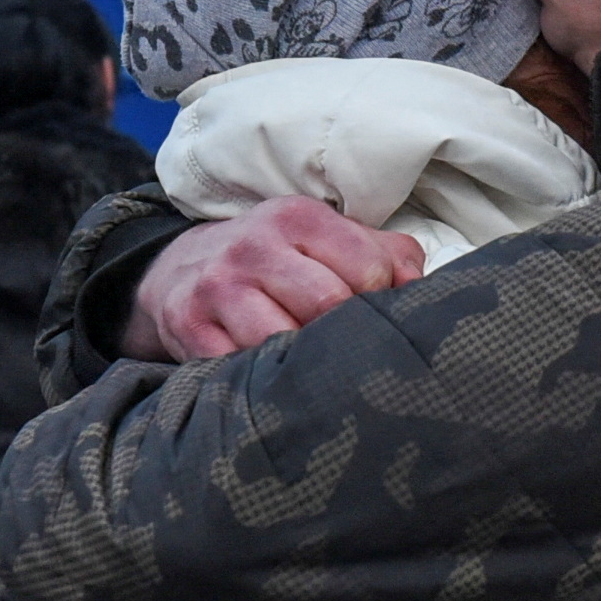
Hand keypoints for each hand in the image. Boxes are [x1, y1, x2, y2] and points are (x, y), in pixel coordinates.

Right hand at [125, 197, 425, 361]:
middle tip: (343, 348)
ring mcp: (217, 288)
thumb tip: (420, 289)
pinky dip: (259, 382)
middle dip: (344, 334)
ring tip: (308, 366)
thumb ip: (387, 256)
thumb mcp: (326, 241)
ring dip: (301, 364)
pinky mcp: (188, 328)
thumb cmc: (277, 261)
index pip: (368, 269)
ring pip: (280, 341)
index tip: (371, 315)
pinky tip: (269, 379)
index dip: (380, 301)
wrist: (180, 272)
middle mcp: (253, 246)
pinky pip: (236, 369)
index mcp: (297, 218)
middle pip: (328, 304)